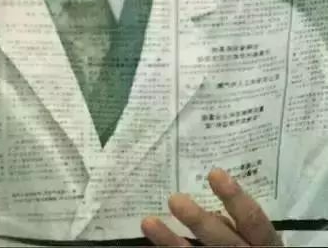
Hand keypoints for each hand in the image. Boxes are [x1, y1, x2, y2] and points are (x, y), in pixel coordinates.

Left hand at [141, 169, 282, 246]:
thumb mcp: (256, 240)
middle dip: (198, 220)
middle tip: (174, 199)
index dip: (235, 198)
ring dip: (171, 241)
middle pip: (223, 240)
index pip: (253, 220)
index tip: (215, 173)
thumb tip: (212, 210)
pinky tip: (149, 243)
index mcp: (264, 243)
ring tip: (148, 222)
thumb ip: (238, 226)